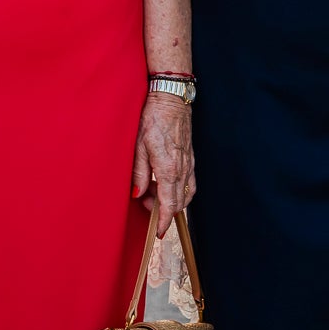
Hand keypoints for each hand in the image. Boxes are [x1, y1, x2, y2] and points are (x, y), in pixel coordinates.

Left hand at [131, 92, 193, 226]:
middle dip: (164, 210)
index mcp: (169, 168)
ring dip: (173, 200)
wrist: (170, 98)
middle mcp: (183, 168)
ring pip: (187, 193)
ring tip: (154, 193)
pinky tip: (167, 184)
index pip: (170, 204)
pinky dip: (180, 189)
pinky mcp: (191, 156)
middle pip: (179, 202)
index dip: (164, 221)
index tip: (159, 232)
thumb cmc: (152, 118)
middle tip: (145, 204)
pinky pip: (190, 181)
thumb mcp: (138, 145)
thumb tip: (137, 193)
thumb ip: (139, 172)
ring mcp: (189, 162)